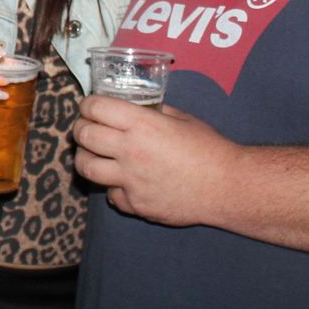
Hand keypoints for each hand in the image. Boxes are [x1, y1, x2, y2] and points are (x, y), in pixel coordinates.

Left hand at [71, 95, 239, 226]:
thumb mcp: (181, 118)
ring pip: (86, 168)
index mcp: (142, 124)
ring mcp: (130, 180)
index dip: (88, 104)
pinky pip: (111, 195)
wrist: (227, 187)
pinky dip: (113, 188)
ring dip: (85, 158)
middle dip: (81, 129)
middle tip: (86, 129)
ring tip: (93, 155)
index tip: (89, 107)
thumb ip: (153, 111)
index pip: (95, 108)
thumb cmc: (209, 148)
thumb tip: (135, 107)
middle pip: (84, 136)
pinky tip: (123, 182)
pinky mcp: (136, 204)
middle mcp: (130, 151)